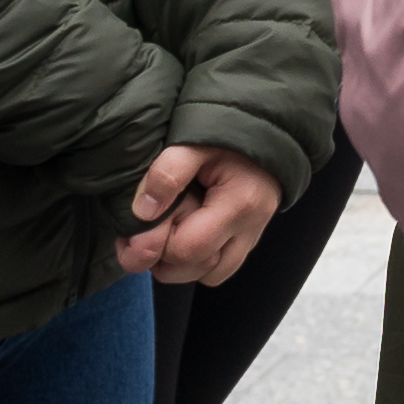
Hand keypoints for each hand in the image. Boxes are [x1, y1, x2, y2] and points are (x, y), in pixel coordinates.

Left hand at [122, 143, 287, 285]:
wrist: (266, 128)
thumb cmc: (227, 134)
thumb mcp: (194, 143)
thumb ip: (167, 173)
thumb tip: (142, 213)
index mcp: (239, 205)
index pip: (187, 249)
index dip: (155, 242)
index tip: (136, 224)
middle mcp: (250, 229)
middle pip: (196, 269)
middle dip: (162, 258)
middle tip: (145, 231)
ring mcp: (252, 236)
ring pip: (209, 274)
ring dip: (179, 264)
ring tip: (165, 234)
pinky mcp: (248, 238)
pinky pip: (220, 268)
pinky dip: (197, 261)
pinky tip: (184, 236)